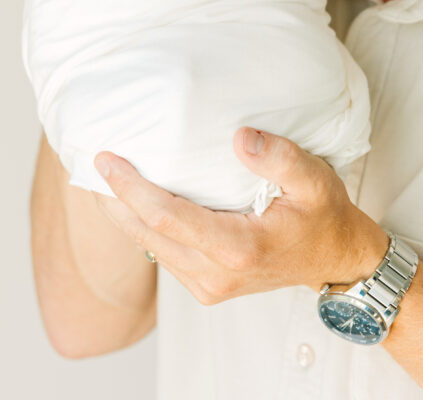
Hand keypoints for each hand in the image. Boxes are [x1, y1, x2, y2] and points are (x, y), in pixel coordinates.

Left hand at [91, 128, 388, 302]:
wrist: (335, 260)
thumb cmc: (324, 215)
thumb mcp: (315, 179)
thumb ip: (280, 157)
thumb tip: (240, 137)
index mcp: (238, 249)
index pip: (167, 217)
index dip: (131, 188)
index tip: (106, 160)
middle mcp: (215, 274)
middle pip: (147, 234)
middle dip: (112, 199)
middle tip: (87, 163)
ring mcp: (208, 285)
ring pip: (150, 247)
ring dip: (121, 214)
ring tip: (99, 178)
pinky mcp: (206, 286)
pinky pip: (163, 254)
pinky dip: (141, 226)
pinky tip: (130, 201)